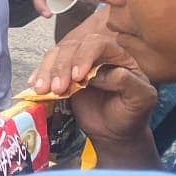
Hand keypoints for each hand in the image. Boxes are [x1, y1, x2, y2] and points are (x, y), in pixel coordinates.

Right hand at [28, 15, 157, 167]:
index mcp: (117, 55)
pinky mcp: (61, 76)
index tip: (77, 76)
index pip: (97, 44)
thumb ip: (127, 82)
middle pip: (72, 47)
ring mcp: (75, 64)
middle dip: (61, 66)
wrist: (114, 131)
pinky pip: (46, 68)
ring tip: (42, 89)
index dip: (84, 56)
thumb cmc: (131, 113)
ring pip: (55, 55)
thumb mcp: (141, 99)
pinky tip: (34, 85)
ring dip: (46, 71)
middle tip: (57, 88)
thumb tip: (102, 74)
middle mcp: (94, 55)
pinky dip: (38, 75)